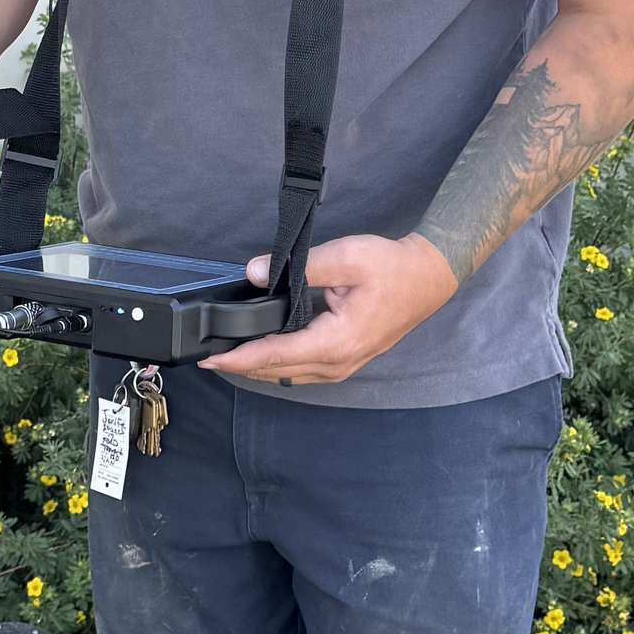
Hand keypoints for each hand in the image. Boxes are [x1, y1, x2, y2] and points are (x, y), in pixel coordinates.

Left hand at [201, 231, 459, 386]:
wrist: (427, 278)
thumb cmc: (391, 268)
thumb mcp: (346, 258)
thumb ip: (300, 265)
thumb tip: (256, 271)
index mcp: (335, 342)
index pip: (273, 355)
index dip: (237, 359)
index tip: (208, 360)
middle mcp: (337, 363)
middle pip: (276, 371)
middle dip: (240, 366)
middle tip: (206, 356)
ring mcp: (343, 366)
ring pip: (288, 375)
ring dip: (257, 367)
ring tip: (226, 355)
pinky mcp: (345, 361)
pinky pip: (302, 370)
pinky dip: (277, 364)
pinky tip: (261, 352)